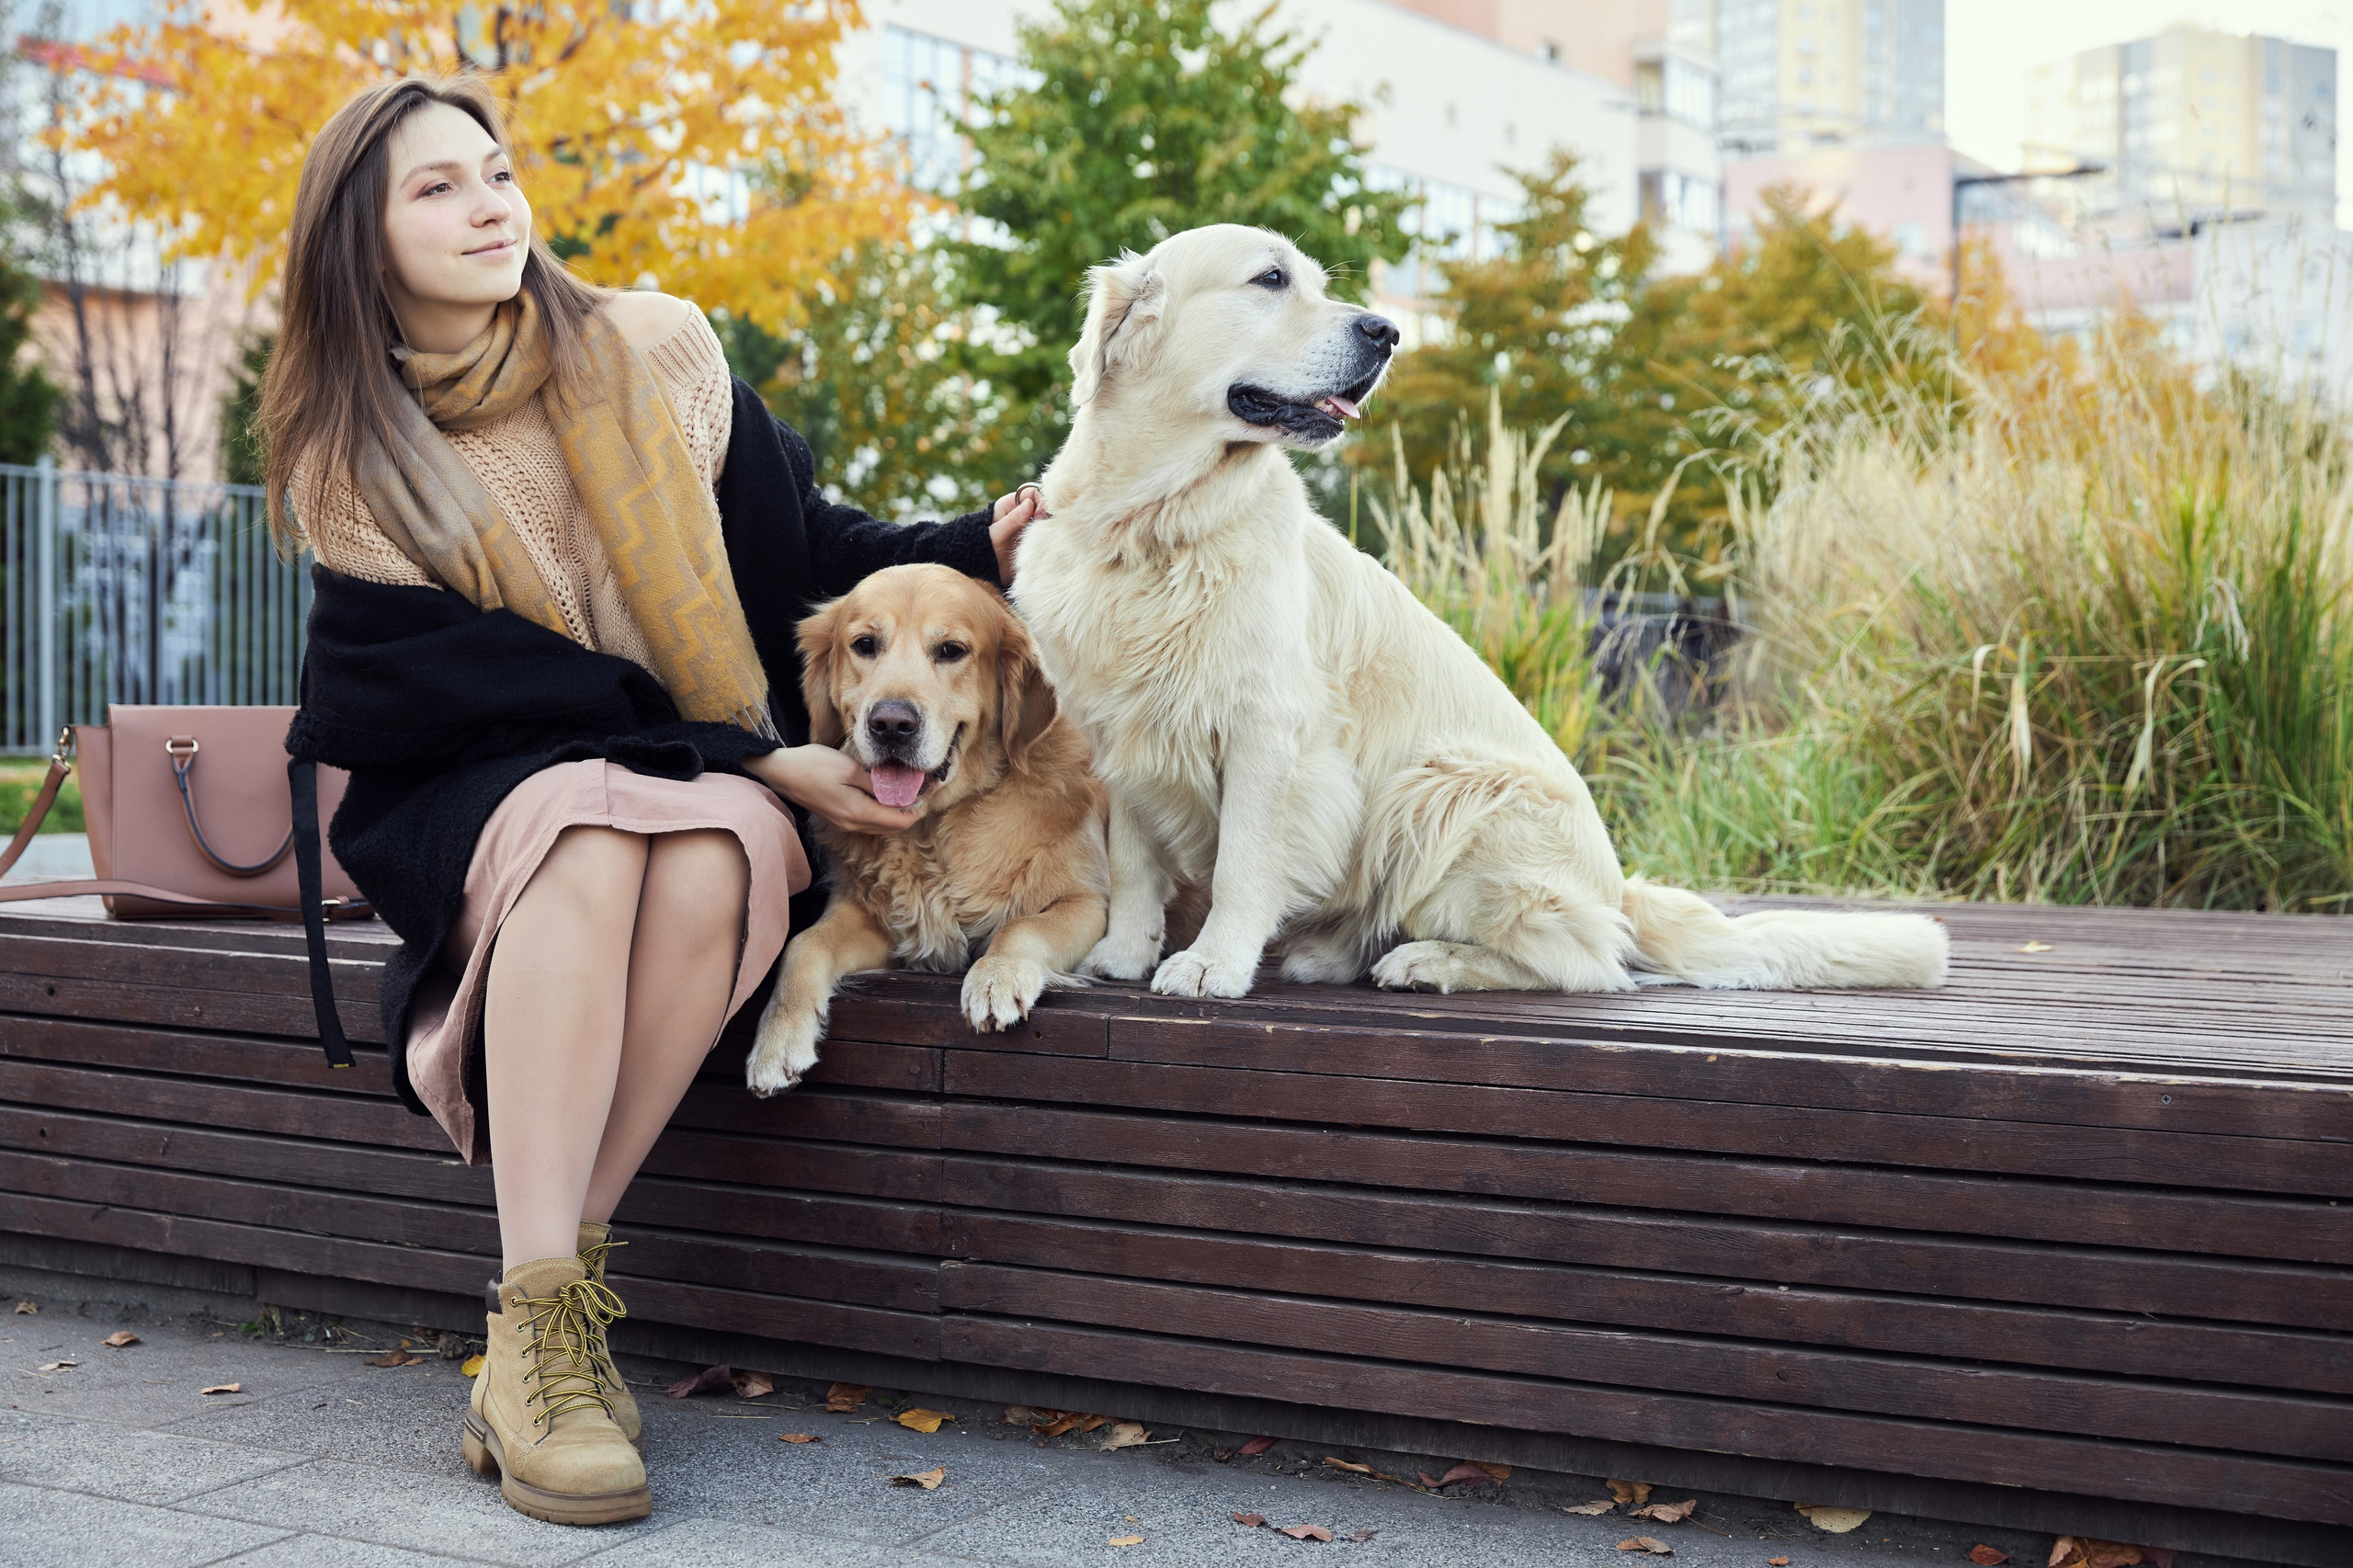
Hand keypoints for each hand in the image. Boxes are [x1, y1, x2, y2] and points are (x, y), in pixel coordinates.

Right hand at [747, 745, 918, 833]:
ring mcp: (844, 823)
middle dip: (910, 810)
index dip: (918, 809)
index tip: (929, 790)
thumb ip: (877, 783)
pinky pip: (868, 820)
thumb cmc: (813, 766)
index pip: (901, 822)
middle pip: (893, 826)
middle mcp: (853, 824)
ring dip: (895, 811)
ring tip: (906, 789)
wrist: (781, 772)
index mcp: (858, 813)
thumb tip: (900, 791)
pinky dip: (881, 810)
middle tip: (922, 788)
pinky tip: (883, 793)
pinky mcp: (838, 818)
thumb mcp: (850, 769)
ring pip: (880, 824)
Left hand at [989, 485, 1042, 585]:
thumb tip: (1030, 504)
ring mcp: (1026, 524)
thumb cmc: (985, 548)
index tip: (1039, 515)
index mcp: (1009, 504)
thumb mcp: (997, 533)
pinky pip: (1044, 530)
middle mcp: (1020, 511)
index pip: (1032, 492)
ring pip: (1045, 517)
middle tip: (1043, 525)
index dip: (1039, 500)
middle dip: (1046, 512)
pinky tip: (1046, 540)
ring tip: (1045, 534)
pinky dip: (1047, 533)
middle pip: (1041, 504)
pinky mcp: (1031, 536)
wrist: (984, 567)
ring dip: (1047, 524)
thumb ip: (1012, 519)